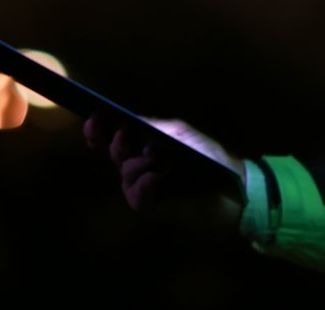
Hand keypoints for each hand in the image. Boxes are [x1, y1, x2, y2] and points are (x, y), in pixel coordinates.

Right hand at [84, 112, 245, 234]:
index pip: (113, 140)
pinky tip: (157, 176)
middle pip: (116, 154)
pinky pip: (137, 194)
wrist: (230, 185)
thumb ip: (153, 128)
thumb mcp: (179, 134)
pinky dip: (146, 183)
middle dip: (118, 144)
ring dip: (140, 163)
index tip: (93, 117)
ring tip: (157, 157)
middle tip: (125, 133)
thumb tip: (129, 122)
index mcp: (144, 146)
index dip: (99, 132)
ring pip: (126, 173)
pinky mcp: (151, 206)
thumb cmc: (207, 155)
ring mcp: (143, 187)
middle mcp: (139, 166)